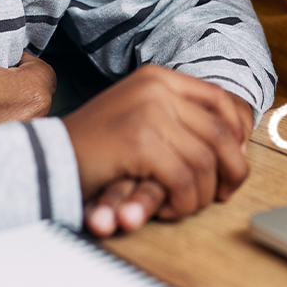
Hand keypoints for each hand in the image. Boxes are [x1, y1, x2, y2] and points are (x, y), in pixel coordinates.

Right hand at [63, 65, 251, 227]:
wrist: (47, 159)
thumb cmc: (96, 148)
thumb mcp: (139, 118)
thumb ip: (179, 119)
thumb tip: (236, 142)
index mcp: (158, 77)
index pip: (220, 100)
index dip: (238, 133)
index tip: (235, 160)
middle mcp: (157, 88)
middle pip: (221, 132)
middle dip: (229, 170)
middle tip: (221, 193)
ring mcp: (149, 112)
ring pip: (205, 161)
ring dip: (200, 193)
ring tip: (183, 204)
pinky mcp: (140, 141)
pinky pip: (184, 180)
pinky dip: (182, 202)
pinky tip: (166, 208)